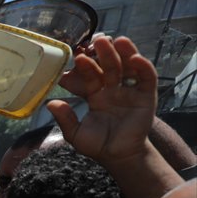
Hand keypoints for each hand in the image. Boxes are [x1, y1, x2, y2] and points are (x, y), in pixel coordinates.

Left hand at [50, 36, 155, 164]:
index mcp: (95, 95)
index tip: (76, 58)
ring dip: (124, 53)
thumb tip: (50, 104)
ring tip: (117, 40)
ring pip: (127, 67)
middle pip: (109, 67)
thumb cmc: (97, 144)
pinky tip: (136, 58)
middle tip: (96, 40)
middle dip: (103, 53)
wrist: (118, 156)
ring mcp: (129, 91)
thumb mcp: (76, 134)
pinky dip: (143, 67)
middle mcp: (112, 89)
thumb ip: (65, 119)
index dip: (84, 67)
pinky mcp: (145, 96)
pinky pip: (146, 78)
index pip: (90, 76)